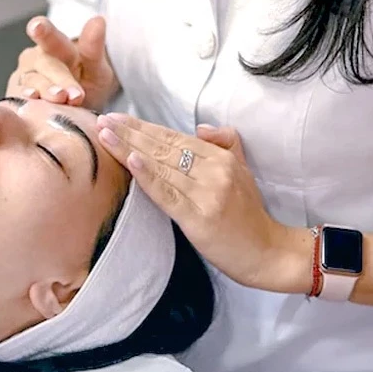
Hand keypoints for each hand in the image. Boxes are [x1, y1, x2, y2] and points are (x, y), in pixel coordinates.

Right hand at [6, 16, 119, 110]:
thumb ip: (94, 47)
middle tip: (75, 94)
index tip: (38, 26)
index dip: (42, 31)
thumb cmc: (85, 82)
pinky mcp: (16, 98)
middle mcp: (35, 59)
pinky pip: (20, 99)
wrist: (78, 106)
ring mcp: (23, 78)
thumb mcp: (97, 67)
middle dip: (60, 78)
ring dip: (46, 91)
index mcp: (55, 45)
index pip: (47, 34)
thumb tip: (98, 20)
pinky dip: (29, 103)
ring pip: (32, 83)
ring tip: (61, 100)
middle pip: (44, 64)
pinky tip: (34, 104)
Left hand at [93, 113, 312, 293]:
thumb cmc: (249, 215)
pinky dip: (148, 176)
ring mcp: (206, 193)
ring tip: (105, 135)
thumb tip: (200, 128)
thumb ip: (225, 144)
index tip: (117, 118)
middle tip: (103, 120)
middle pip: (163, 148)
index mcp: (221, 158)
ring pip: (161, 166)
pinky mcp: (198, 217)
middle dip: (130, 133)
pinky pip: (167, 193)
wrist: (268, 253)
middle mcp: (214, 171)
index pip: (174, 138)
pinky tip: (131, 160)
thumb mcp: (243, 171)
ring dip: (129, 149)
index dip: (144, 127)